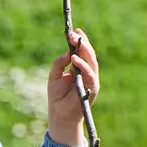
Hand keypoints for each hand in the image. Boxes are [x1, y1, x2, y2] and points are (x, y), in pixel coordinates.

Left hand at [46, 28, 99, 146]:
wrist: (60, 116)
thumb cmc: (57, 97)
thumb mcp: (54, 76)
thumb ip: (59, 64)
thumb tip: (67, 53)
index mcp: (79, 69)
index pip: (83, 52)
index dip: (80, 41)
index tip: (74, 30)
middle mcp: (87, 74)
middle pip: (89, 55)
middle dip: (83, 43)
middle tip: (75, 34)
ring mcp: (91, 81)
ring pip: (92, 63)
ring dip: (85, 51)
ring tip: (76, 42)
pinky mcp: (92, 89)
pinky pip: (89, 75)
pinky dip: (83, 66)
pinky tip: (75, 59)